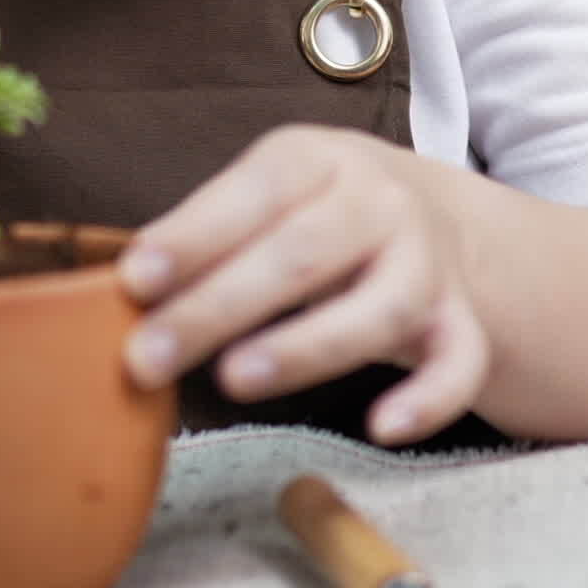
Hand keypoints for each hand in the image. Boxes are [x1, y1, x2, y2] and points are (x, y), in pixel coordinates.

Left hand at [113, 126, 489, 445]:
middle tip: (148, 357)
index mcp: (318, 159)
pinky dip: (428, 399)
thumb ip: (206, 237)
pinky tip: (382, 428)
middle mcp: (380, 203)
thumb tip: (127, 294)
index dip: (194, 236)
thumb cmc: (314, 215)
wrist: (435, 215)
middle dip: (219, 307)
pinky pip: (458, 363)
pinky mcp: (460, 321)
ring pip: (380, 308)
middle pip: (303, 253)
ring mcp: (426, 263)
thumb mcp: (265, 198)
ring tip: (235, 381)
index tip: (134, 280)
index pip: (254, 193)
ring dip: (306, 347)